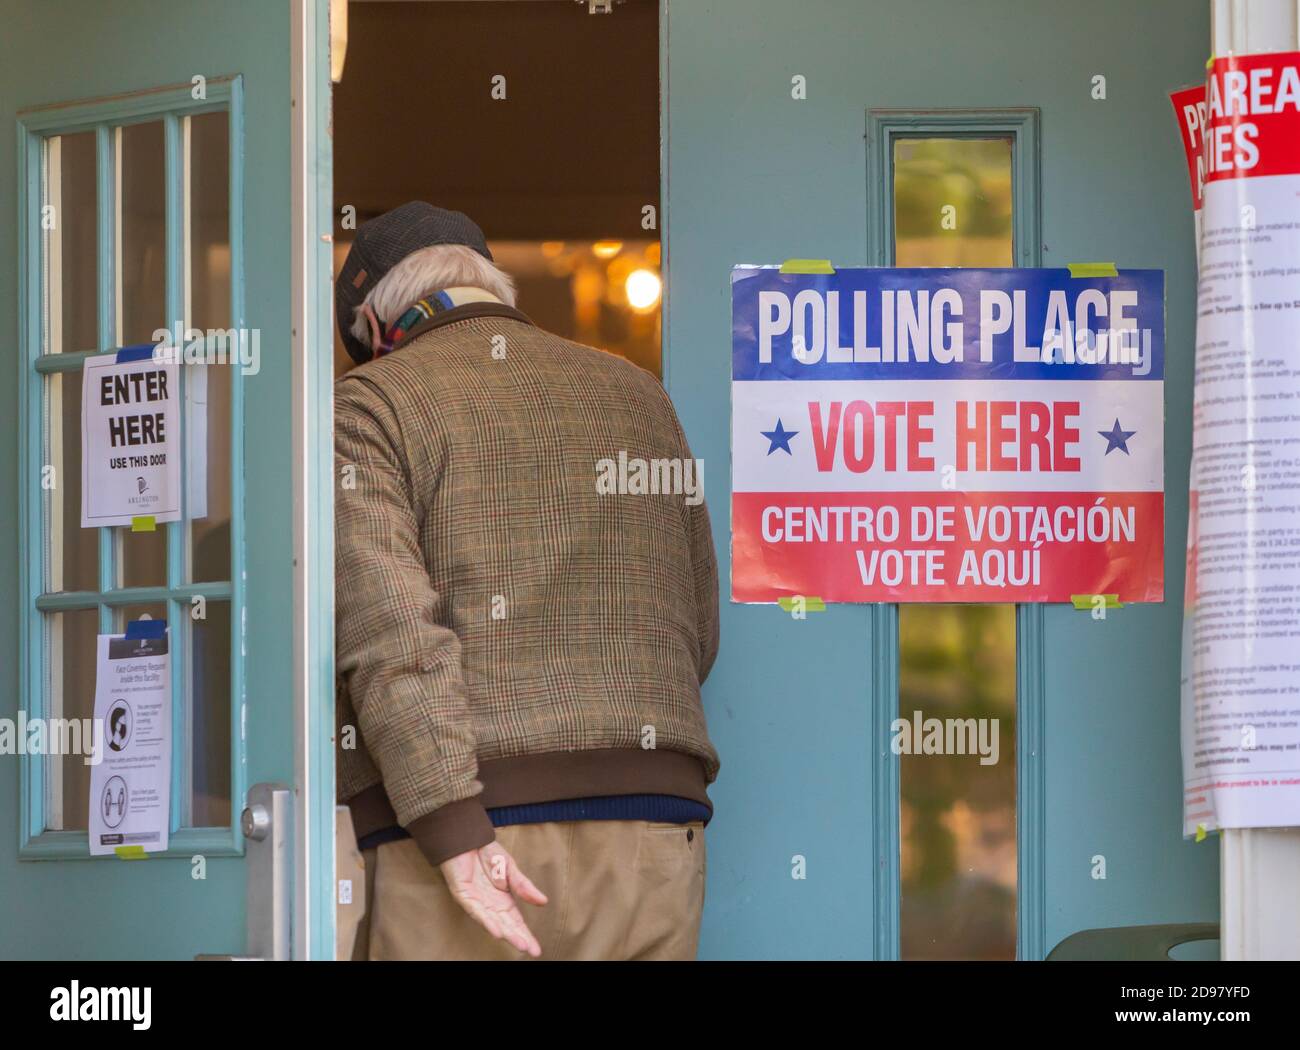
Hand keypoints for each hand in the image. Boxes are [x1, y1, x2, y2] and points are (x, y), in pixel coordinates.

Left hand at [439, 840, 547, 956]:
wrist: (467, 837)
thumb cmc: (486, 853)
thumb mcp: (511, 868)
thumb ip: (524, 886)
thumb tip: (544, 902)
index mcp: (502, 900)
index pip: (516, 921)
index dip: (526, 934)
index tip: (536, 950)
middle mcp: (490, 905)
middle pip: (506, 925)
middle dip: (518, 938)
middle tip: (532, 951)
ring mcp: (476, 902)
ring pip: (493, 922)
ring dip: (506, 933)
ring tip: (519, 944)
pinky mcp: (463, 895)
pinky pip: (475, 911)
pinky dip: (486, 921)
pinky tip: (497, 931)